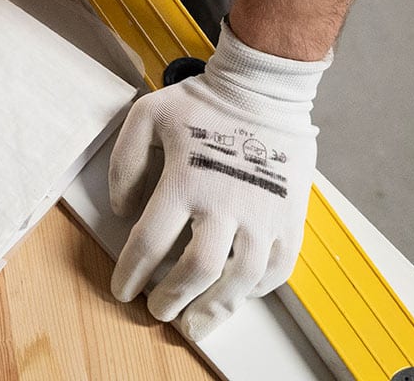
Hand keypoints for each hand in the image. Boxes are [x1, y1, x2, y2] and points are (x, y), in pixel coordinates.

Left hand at [107, 28, 330, 341]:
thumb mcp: (145, 117)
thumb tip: (123, 211)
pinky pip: (276, 268)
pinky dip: (256, 290)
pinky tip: (238, 296)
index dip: (131, 273)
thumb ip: (124, 164)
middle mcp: (224, 205)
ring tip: (195, 323)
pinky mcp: (289, 218)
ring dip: (214, 308)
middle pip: (195, 271)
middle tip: (158, 310)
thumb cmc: (201, 102)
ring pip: (239, 279)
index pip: (148, 244)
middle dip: (171, 298)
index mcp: (184, 182)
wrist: (263, 91)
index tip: (123, 289)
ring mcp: (262, 215)